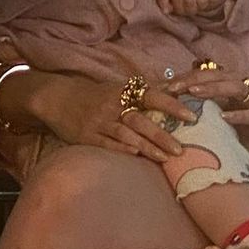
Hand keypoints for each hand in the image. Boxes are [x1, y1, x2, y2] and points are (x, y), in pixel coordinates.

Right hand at [34, 73, 196, 162]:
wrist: (56, 97)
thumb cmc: (92, 95)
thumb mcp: (115, 89)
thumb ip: (141, 94)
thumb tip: (173, 92)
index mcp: (122, 92)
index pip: (152, 96)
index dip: (172, 105)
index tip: (192, 116)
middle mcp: (112, 105)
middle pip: (141, 121)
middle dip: (162, 136)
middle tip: (181, 150)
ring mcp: (99, 121)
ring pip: (126, 134)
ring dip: (147, 147)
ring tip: (166, 159)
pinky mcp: (86, 135)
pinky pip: (106, 143)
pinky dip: (121, 149)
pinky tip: (135, 155)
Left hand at [157, 0, 227, 15]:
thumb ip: (169, 3)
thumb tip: (166, 11)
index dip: (163, 3)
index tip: (166, 12)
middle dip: (181, 9)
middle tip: (185, 11)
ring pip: (189, 1)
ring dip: (192, 10)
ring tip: (194, 8)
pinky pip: (201, 1)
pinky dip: (202, 6)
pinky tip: (202, 3)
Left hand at [163, 70, 248, 150]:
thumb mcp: (237, 108)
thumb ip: (217, 104)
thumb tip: (188, 106)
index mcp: (234, 82)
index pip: (205, 75)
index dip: (183, 78)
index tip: (162, 85)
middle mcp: (244, 84)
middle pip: (214, 76)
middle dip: (190, 80)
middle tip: (168, 88)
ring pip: (231, 88)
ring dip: (211, 89)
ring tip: (192, 93)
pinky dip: (238, 114)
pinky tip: (223, 117)